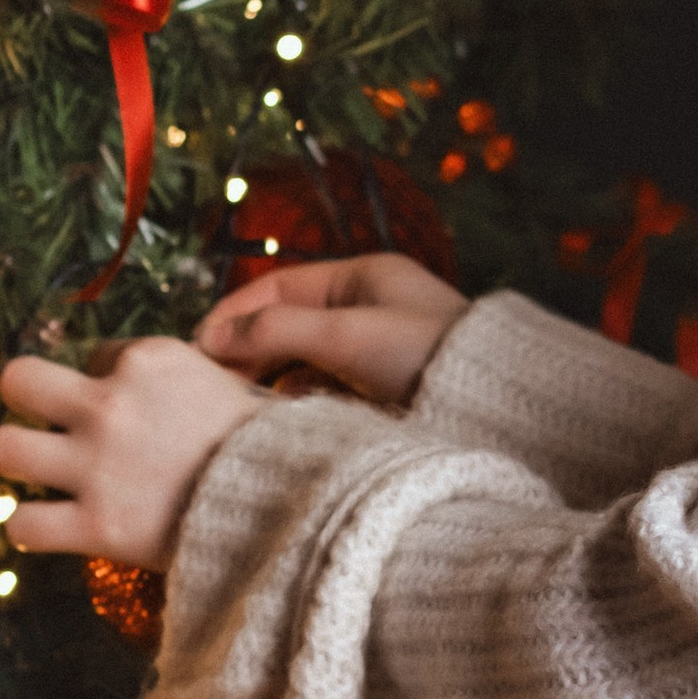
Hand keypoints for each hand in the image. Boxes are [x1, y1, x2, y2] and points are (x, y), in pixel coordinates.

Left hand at [0, 337, 262, 569]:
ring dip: (18, 459)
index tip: (134, 410)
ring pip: (3, 448)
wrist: (292, 510)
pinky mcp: (96, 525)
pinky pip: (23, 524)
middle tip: (47, 421)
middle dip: (27, 399)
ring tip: (38, 472)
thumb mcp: (237, 386)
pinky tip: (48, 526)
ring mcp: (97, 466)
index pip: (97, 356)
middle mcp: (111, 404)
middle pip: (18, 380)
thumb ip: (193, 378)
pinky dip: (32, 527)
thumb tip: (181, 383)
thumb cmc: (277, 448)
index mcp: (149, 360)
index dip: (111, 382)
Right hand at [195, 250, 467, 407]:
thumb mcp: (345, 334)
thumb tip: (213, 336)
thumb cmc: (427, 357)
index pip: (279, 287)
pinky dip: (300, 402)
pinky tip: (281, 420)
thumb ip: (276, 331)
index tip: (198, 347)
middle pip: (288, 324)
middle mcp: (368, 309)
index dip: (234, 313)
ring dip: (271, 380)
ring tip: (238, 405)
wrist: (499, 408)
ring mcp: (377, 351)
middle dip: (248, 350)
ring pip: (304, 361)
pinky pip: (327, 391)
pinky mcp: (385, 392)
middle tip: (211, 384)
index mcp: (363, 279)